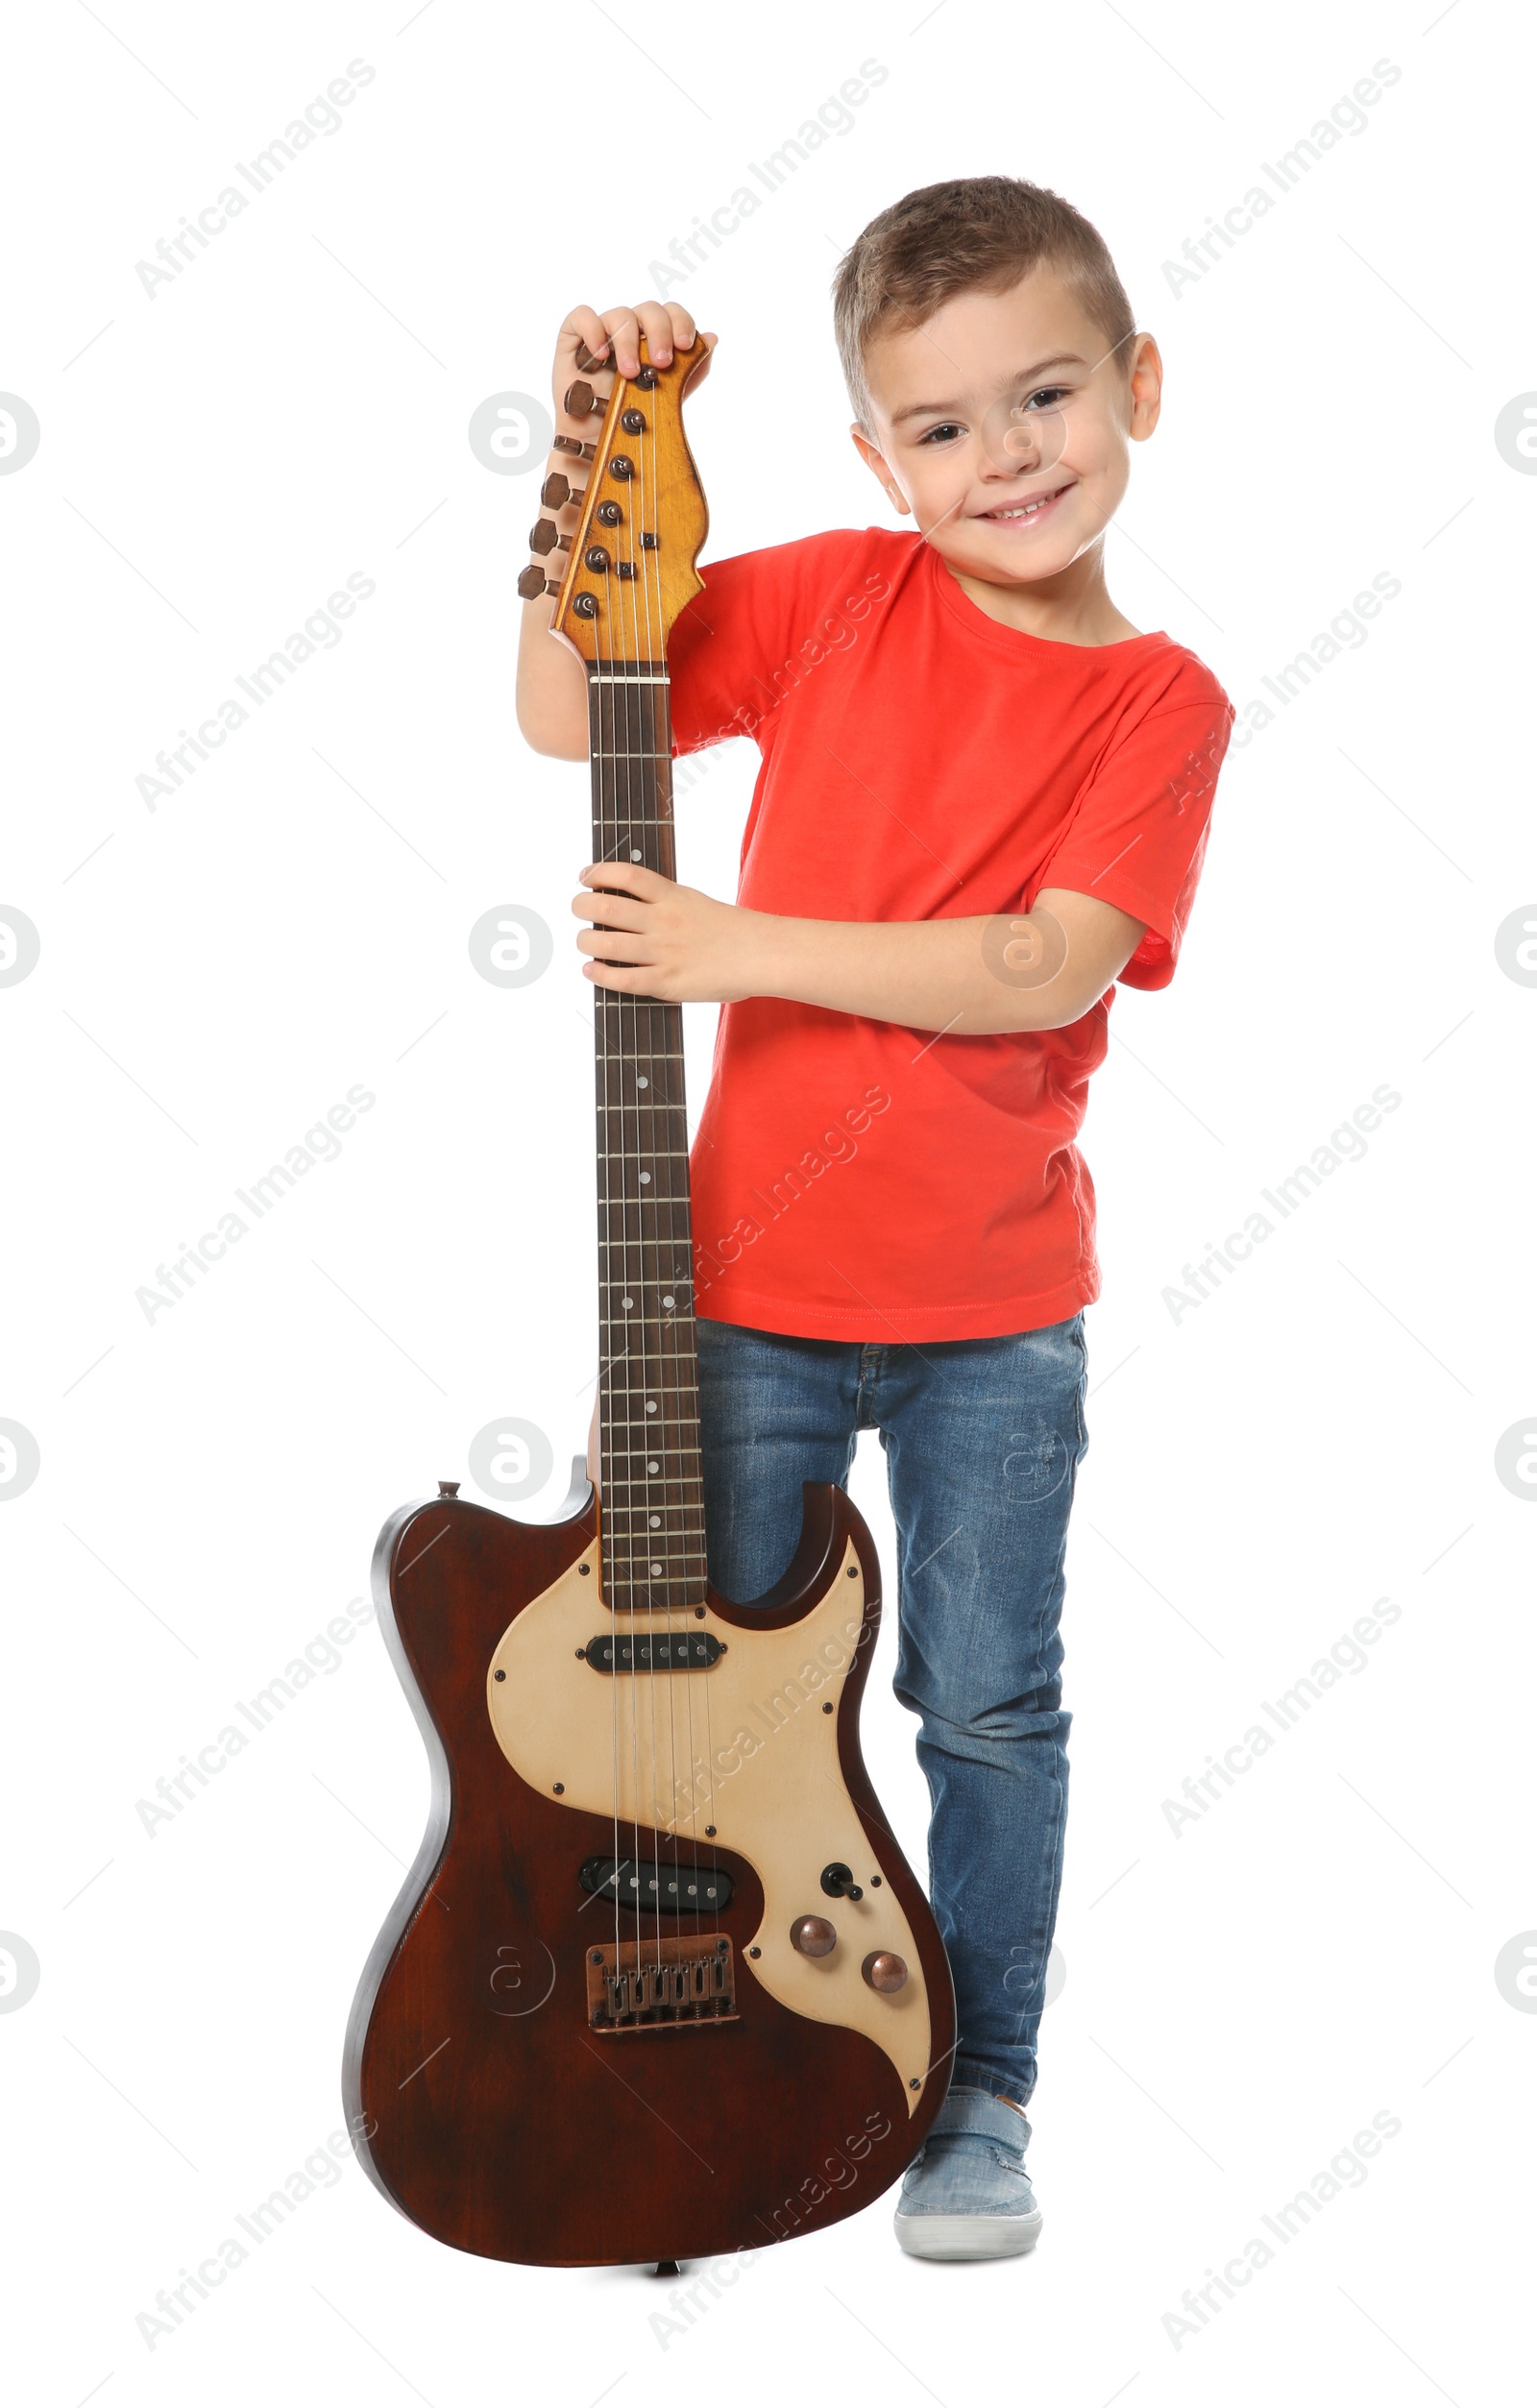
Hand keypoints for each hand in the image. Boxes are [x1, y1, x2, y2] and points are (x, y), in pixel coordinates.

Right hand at [551, 300, 716, 414]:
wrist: (593, 444)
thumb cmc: (628, 418)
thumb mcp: (667, 399)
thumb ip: (690, 371)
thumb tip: (711, 338)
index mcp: (653, 338)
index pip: (672, 314)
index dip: (681, 322)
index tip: (685, 346)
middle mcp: (630, 331)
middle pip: (649, 310)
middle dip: (660, 332)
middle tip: (662, 363)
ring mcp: (602, 332)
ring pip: (620, 314)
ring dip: (628, 342)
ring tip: (630, 374)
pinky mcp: (573, 338)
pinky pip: (582, 316)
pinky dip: (593, 329)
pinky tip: (600, 355)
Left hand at [572, 862, 764, 1003]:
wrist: (762, 955)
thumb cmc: (731, 930)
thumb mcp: (695, 902)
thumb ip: (664, 901)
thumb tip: (628, 903)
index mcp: (672, 896)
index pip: (626, 875)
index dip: (598, 872)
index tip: (583, 876)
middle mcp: (664, 921)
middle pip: (606, 907)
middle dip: (581, 906)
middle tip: (578, 909)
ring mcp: (664, 953)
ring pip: (605, 944)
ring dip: (585, 942)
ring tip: (584, 942)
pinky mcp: (668, 983)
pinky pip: (622, 980)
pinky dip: (600, 974)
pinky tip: (591, 970)